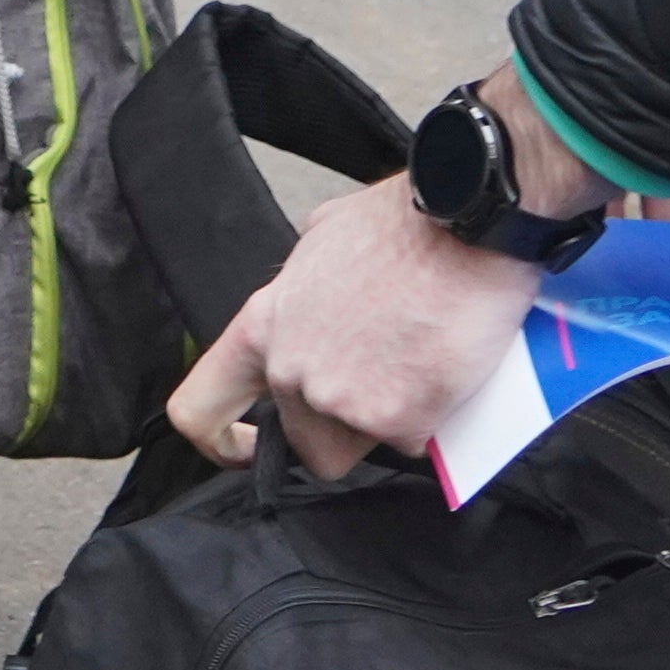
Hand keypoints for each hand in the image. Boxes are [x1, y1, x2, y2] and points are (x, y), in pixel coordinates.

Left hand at [165, 66, 606, 477]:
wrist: (468, 222)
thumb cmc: (409, 223)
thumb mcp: (326, 239)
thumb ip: (306, 288)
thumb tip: (318, 300)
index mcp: (266, 324)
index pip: (201, 406)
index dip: (219, 441)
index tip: (247, 447)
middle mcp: (292, 369)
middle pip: (306, 438)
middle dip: (346, 420)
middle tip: (387, 376)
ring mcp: (340, 399)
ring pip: (363, 444)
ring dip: (391, 420)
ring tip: (420, 366)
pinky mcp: (395, 420)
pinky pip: (414, 442)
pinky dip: (433, 420)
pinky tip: (447, 373)